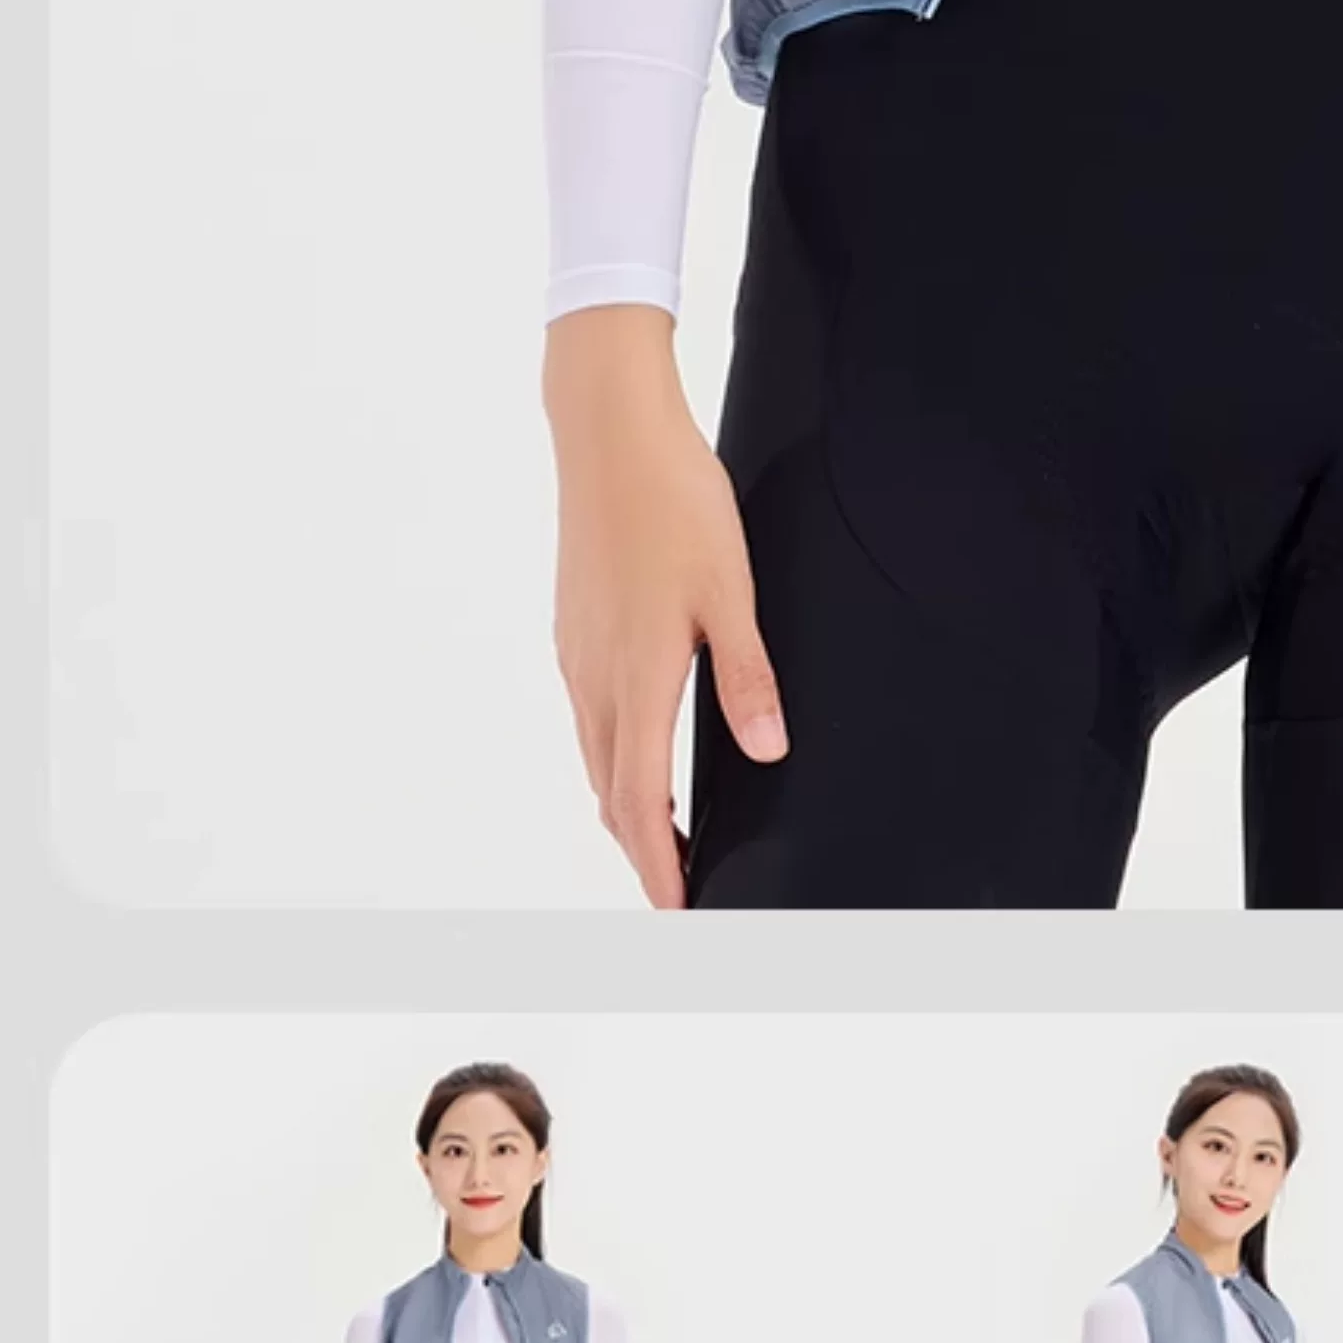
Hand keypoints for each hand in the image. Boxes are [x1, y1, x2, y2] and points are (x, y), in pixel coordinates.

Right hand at [543, 306, 785, 906]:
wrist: (608, 433)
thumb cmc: (673, 501)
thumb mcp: (729, 587)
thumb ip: (746, 676)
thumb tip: (768, 750)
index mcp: (637, 677)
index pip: (641, 803)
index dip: (660, 865)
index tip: (680, 910)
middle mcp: (595, 677)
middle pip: (612, 792)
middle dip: (644, 848)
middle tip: (683, 884)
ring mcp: (578, 652)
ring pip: (597, 755)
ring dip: (628, 803)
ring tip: (668, 831)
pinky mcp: (574, 627)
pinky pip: (590, 714)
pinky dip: (615, 755)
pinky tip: (642, 744)